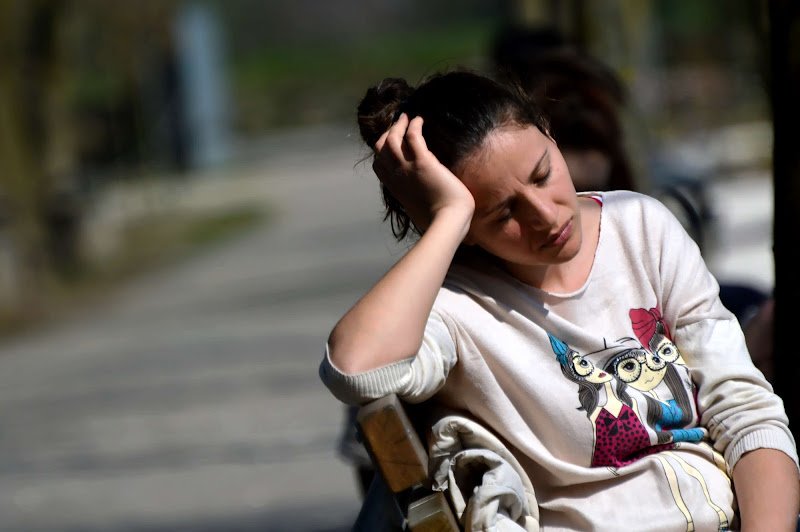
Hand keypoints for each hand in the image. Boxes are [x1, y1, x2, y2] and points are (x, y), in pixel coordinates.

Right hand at [372, 114, 474, 232]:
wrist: (448, 222)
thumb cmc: (438, 221)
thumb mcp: (418, 209)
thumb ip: (416, 198)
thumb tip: (423, 196)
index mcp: (395, 189)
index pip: (378, 165)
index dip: (382, 151)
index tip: (391, 142)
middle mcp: (396, 177)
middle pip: (380, 148)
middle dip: (387, 133)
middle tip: (398, 123)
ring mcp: (407, 169)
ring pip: (392, 139)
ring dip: (398, 124)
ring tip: (406, 116)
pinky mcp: (423, 163)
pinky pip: (413, 136)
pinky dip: (414, 124)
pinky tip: (419, 119)